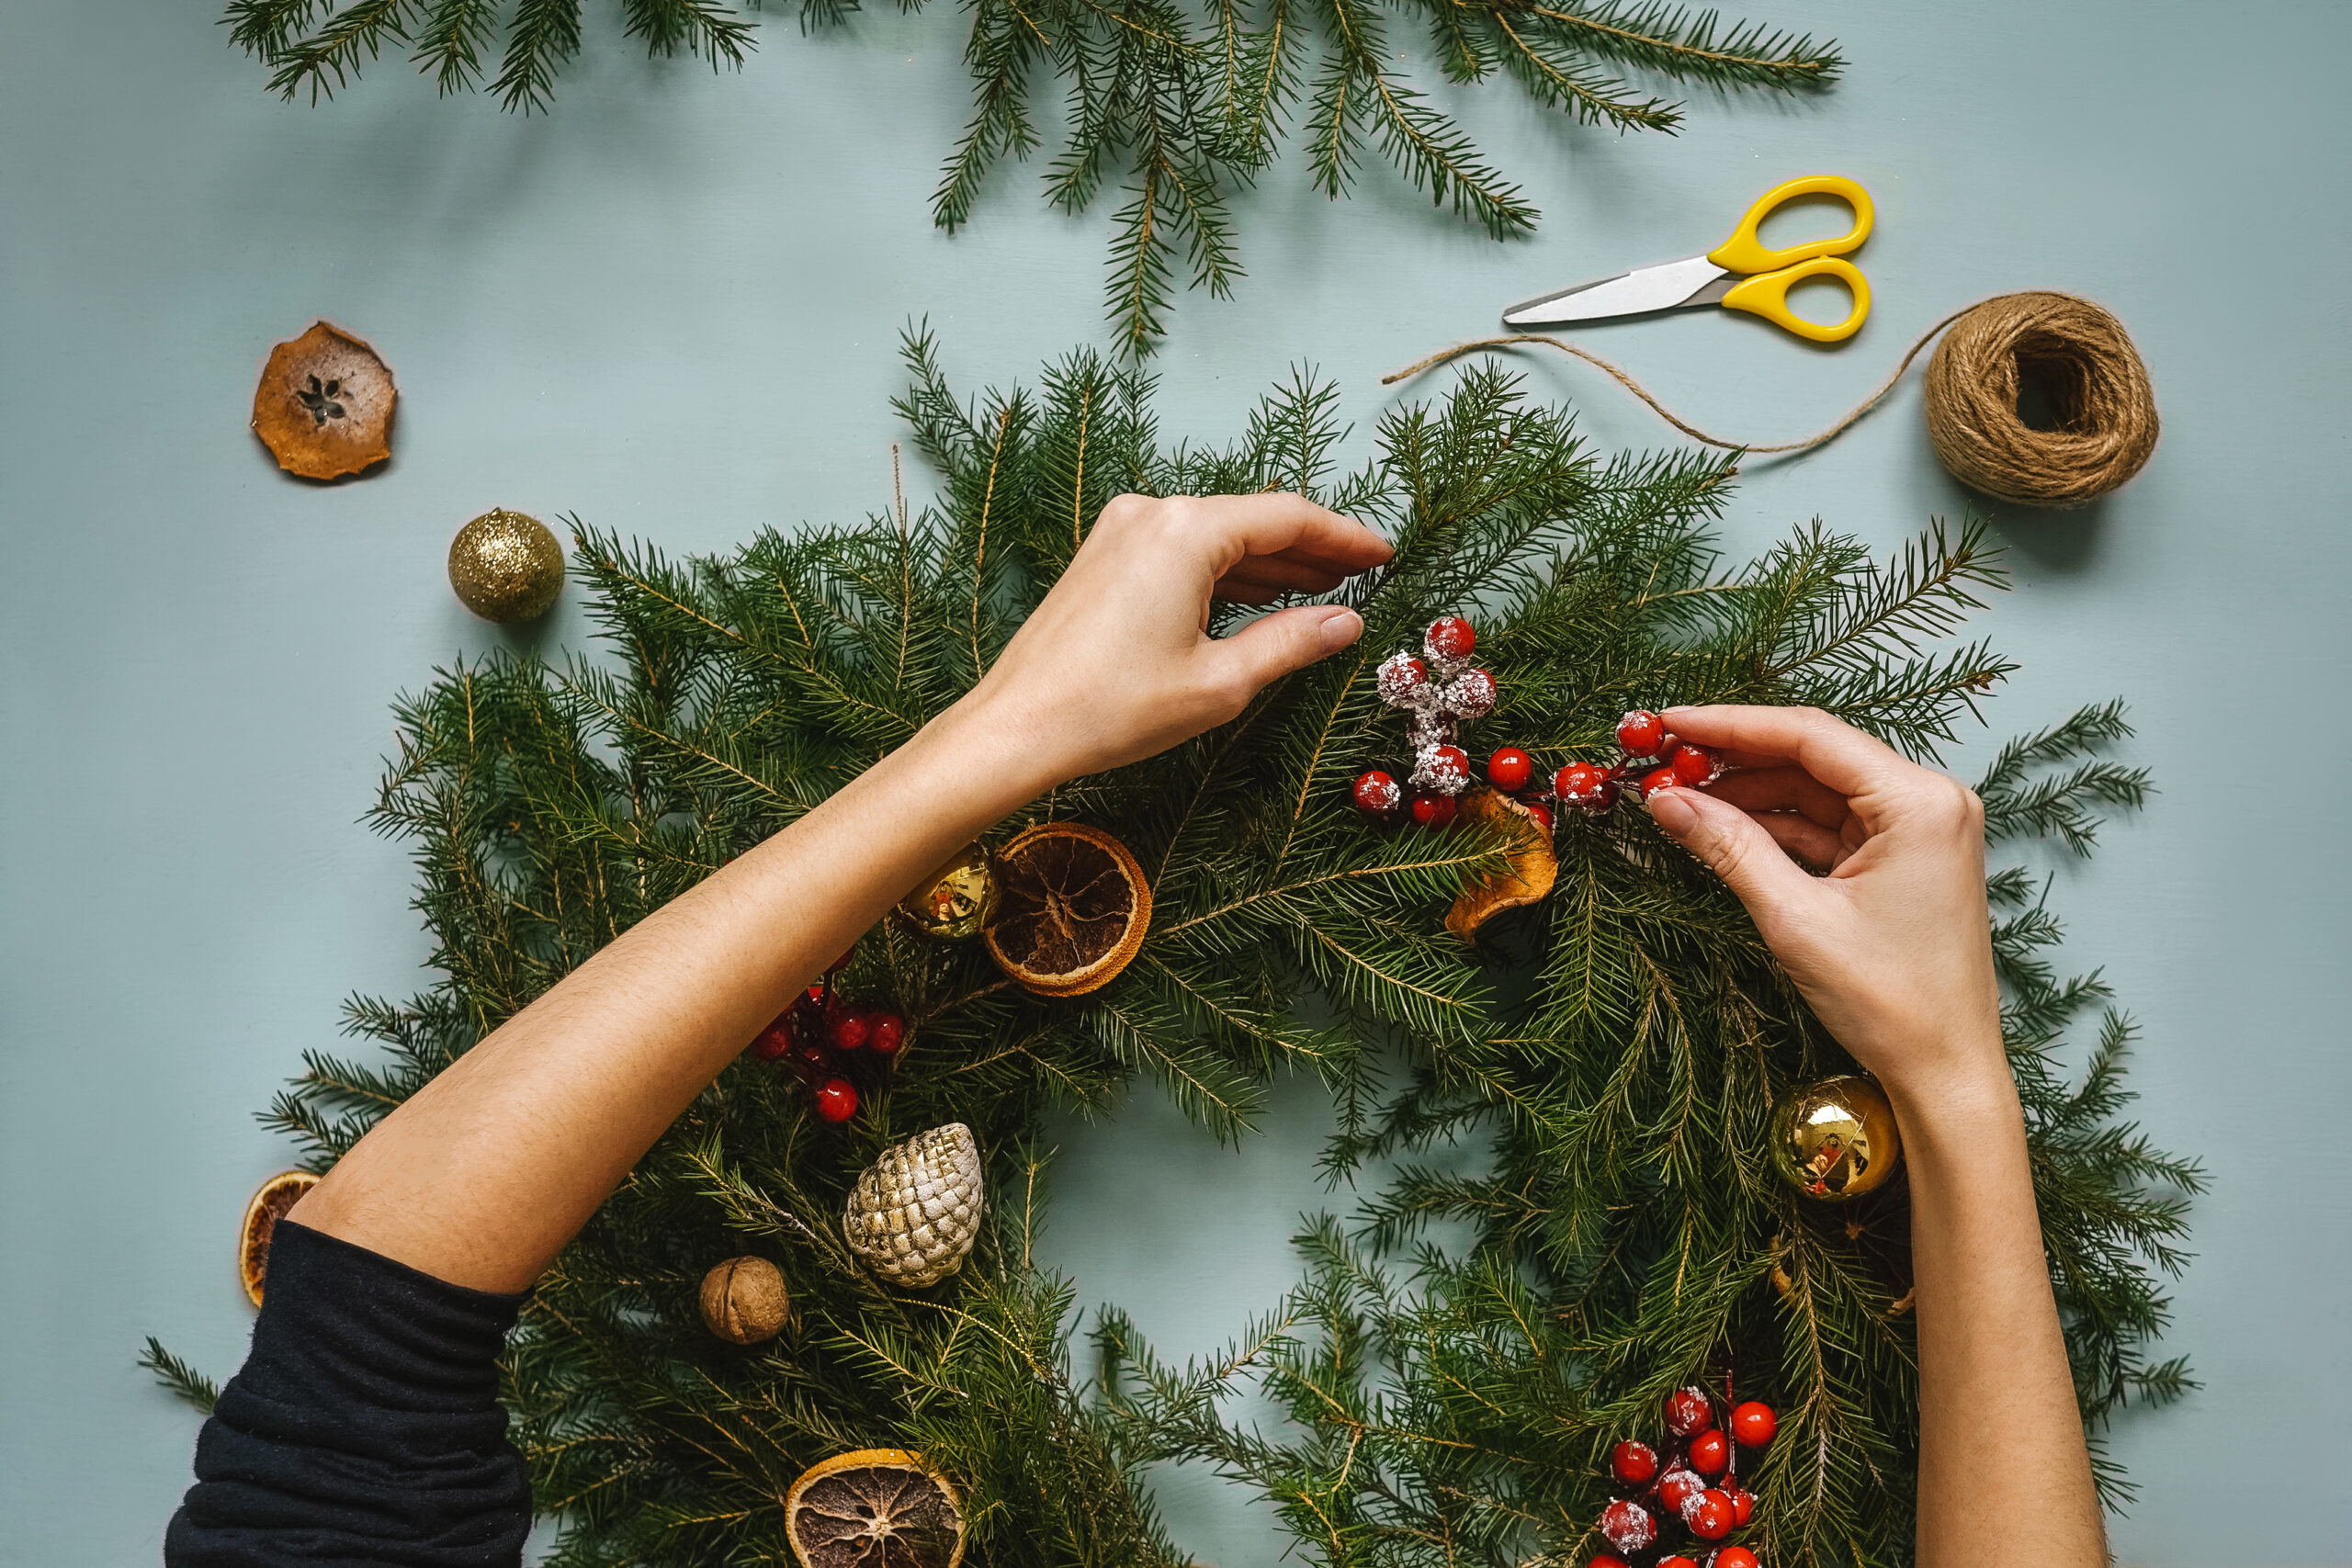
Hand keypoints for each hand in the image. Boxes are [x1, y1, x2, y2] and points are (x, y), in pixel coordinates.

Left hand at [964, 493, 1391, 786]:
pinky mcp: (1104, 557)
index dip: (1343, 536)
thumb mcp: (1221, 682)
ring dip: (1269, 565)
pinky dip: (1225, 575)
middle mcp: (1152, 514)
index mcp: (1185, 531)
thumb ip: (1290, 642)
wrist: (1017, 726)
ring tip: (1323, 589)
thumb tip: (1346, 622)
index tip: (1383, 553)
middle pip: (1251, 521)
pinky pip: (1182, 553)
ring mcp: (1122, 532)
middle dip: (1309, 550)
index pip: (1286, 517)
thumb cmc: (1112, 708)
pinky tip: (1258, 601)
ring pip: (1217, 538)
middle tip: (1361, 574)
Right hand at [1641, 705, 2003, 1105]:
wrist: (1946, 1070)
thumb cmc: (1891, 1001)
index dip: (1730, 725)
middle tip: (1664, 761)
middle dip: (1736, 758)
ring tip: (1681, 797)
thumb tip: (1666, 800)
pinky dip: (1779, 828)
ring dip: (1752, 794)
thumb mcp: (1796, 917)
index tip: (1666, 724)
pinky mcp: (1906, 860)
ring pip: (1818, 790)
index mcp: (1920, 802)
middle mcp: (1929, 802)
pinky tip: (1724, 828)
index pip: (1810, 736)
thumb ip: (1729, 847)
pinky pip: (1831, 825)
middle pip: (1814, 756)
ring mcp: (1920, 831)